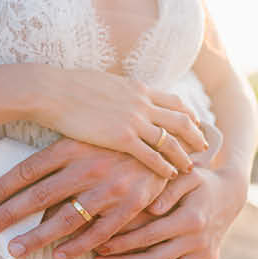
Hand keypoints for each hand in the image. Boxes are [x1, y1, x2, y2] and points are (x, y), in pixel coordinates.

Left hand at [0, 139, 166, 258]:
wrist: (171, 139)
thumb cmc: (117, 140)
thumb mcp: (84, 135)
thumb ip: (57, 156)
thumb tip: (19, 180)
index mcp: (73, 145)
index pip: (28, 169)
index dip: (2, 187)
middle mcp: (89, 165)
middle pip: (39, 195)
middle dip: (9, 214)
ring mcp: (110, 186)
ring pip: (64, 218)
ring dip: (36, 237)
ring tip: (13, 251)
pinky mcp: (131, 204)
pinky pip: (98, 232)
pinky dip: (77, 246)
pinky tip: (58, 256)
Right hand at [35, 67, 208, 177]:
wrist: (52, 92)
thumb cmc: (68, 88)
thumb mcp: (103, 83)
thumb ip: (118, 93)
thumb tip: (118, 99)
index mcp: (139, 88)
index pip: (174, 101)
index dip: (188, 115)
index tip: (194, 126)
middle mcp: (143, 102)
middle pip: (181, 120)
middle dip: (196, 135)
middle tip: (205, 148)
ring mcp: (135, 120)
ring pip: (171, 139)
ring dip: (184, 154)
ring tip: (191, 166)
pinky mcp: (122, 137)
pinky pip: (152, 154)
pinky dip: (165, 166)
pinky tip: (171, 175)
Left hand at [92, 167, 247, 258]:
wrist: (230, 195)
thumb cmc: (199, 182)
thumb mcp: (186, 177)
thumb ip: (167, 190)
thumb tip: (151, 208)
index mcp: (191, 219)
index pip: (149, 236)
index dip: (122, 244)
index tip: (100, 246)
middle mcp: (199, 241)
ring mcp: (204, 255)